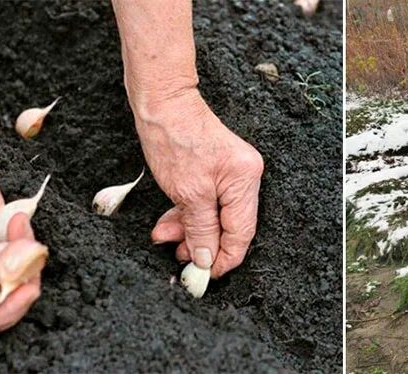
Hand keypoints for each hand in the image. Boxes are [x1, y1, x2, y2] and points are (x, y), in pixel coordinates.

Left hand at [135, 89, 263, 278]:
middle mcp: (245, 177)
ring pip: (214, 216)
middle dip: (202, 243)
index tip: (204, 276)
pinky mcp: (216, 170)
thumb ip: (201, 229)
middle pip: (229, 226)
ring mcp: (232, 173)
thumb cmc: (174, 138)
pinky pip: (207, 202)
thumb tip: (207, 259)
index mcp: (246, 181)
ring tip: (165, 237)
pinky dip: (188, 214)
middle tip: (178, 257)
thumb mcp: (187, 193)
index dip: (224, 259)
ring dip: (190, 230)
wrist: (162, 102)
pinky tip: (170, 221)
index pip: (242, 233)